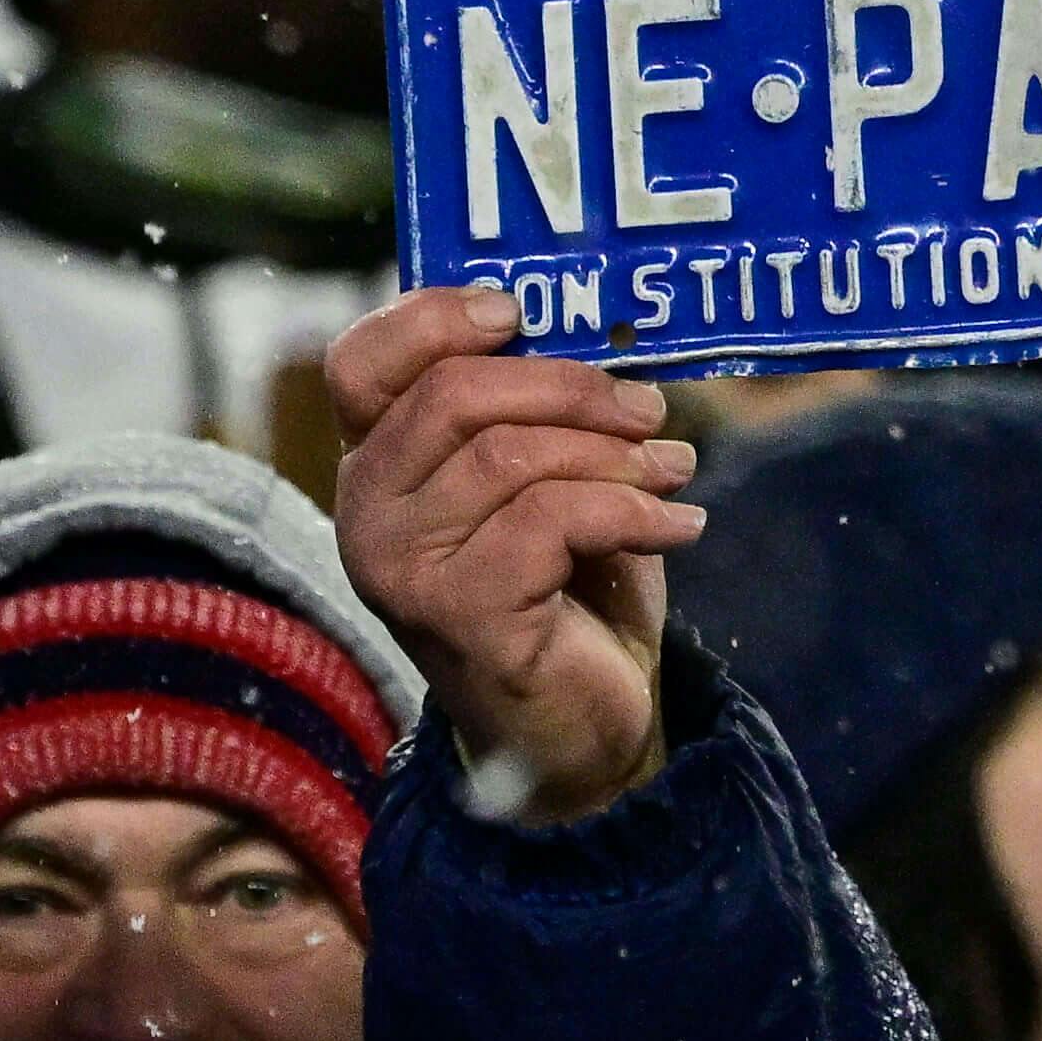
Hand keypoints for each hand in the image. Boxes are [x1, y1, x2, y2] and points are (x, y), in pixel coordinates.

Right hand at [324, 286, 697, 830]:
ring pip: (510, 456)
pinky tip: (680, 525)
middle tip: (648, 410)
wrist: (580, 727)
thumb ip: (538, 414)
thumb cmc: (564, 594)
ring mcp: (400, 567)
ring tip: (674, 472)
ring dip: (614, 455)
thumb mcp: (545, 485)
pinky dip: (631, 511)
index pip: (361, 362)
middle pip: (453, 395)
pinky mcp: (456, 612)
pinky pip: (551, 520)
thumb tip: (601, 334)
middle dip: (570, 388)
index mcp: (375, 465)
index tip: (521, 313)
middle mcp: (366, 512)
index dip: (434, 319)